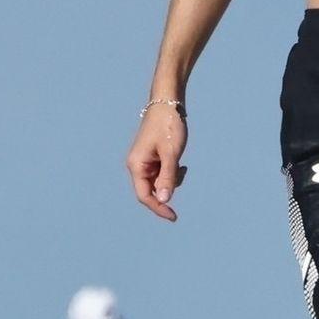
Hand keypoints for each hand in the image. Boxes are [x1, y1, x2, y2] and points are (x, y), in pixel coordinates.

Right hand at [127, 104, 188, 220]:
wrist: (167, 102)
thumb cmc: (168, 125)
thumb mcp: (171, 153)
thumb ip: (168, 177)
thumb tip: (165, 200)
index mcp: (136, 165)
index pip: (144, 196)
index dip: (158, 208)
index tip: (174, 216)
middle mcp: (137, 165)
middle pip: (150, 190)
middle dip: (167, 189)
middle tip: (182, 173)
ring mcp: (144, 161)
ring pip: (157, 183)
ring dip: (171, 180)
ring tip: (181, 164)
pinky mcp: (151, 157)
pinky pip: (160, 174)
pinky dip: (171, 173)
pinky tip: (180, 163)